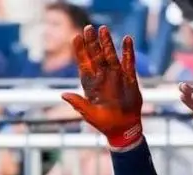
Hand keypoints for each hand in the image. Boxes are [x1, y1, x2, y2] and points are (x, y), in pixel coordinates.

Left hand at [61, 26, 142, 148]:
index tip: (76, 37)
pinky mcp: (130, 78)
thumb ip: (78, 103)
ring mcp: (116, 76)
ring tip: (104, 29)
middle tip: (88, 27)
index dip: (80, 51)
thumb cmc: (104, 123)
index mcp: (90, 84)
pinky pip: (129, 62)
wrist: (123, 128)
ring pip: (111, 55)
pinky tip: (127, 39)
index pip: (83, 64)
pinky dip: (128, 51)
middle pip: (96, 55)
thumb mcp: (89, 114)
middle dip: (92, 42)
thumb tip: (63, 94)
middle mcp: (102, 77)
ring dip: (108, 43)